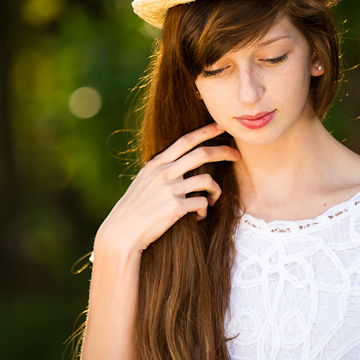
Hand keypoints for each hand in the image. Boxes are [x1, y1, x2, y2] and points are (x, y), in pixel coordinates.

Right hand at [94, 122, 240, 257]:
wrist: (122, 232)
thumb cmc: (134, 209)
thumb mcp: (143, 182)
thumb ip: (159, 171)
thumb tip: (174, 163)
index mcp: (156, 164)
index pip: (185, 140)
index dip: (206, 131)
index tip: (221, 127)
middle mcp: (164, 173)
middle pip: (202, 154)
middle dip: (224, 152)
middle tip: (237, 155)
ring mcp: (170, 189)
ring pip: (207, 180)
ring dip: (216, 191)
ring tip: (212, 200)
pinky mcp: (176, 207)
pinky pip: (202, 203)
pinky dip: (204, 210)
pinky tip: (197, 217)